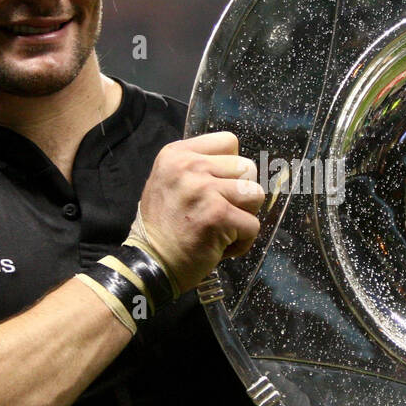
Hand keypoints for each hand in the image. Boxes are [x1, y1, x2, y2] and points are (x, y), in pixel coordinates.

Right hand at [132, 132, 264, 294]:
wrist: (150, 263)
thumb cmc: (163, 226)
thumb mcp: (169, 182)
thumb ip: (198, 168)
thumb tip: (241, 168)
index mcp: (177, 154)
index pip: (229, 141)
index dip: (231, 168)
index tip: (218, 187)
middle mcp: (190, 166)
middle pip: (247, 167)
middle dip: (241, 193)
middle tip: (220, 212)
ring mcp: (204, 189)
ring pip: (256, 194)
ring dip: (244, 216)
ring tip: (223, 227)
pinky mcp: (218, 215)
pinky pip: (253, 225)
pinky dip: (243, 242)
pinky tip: (220, 246)